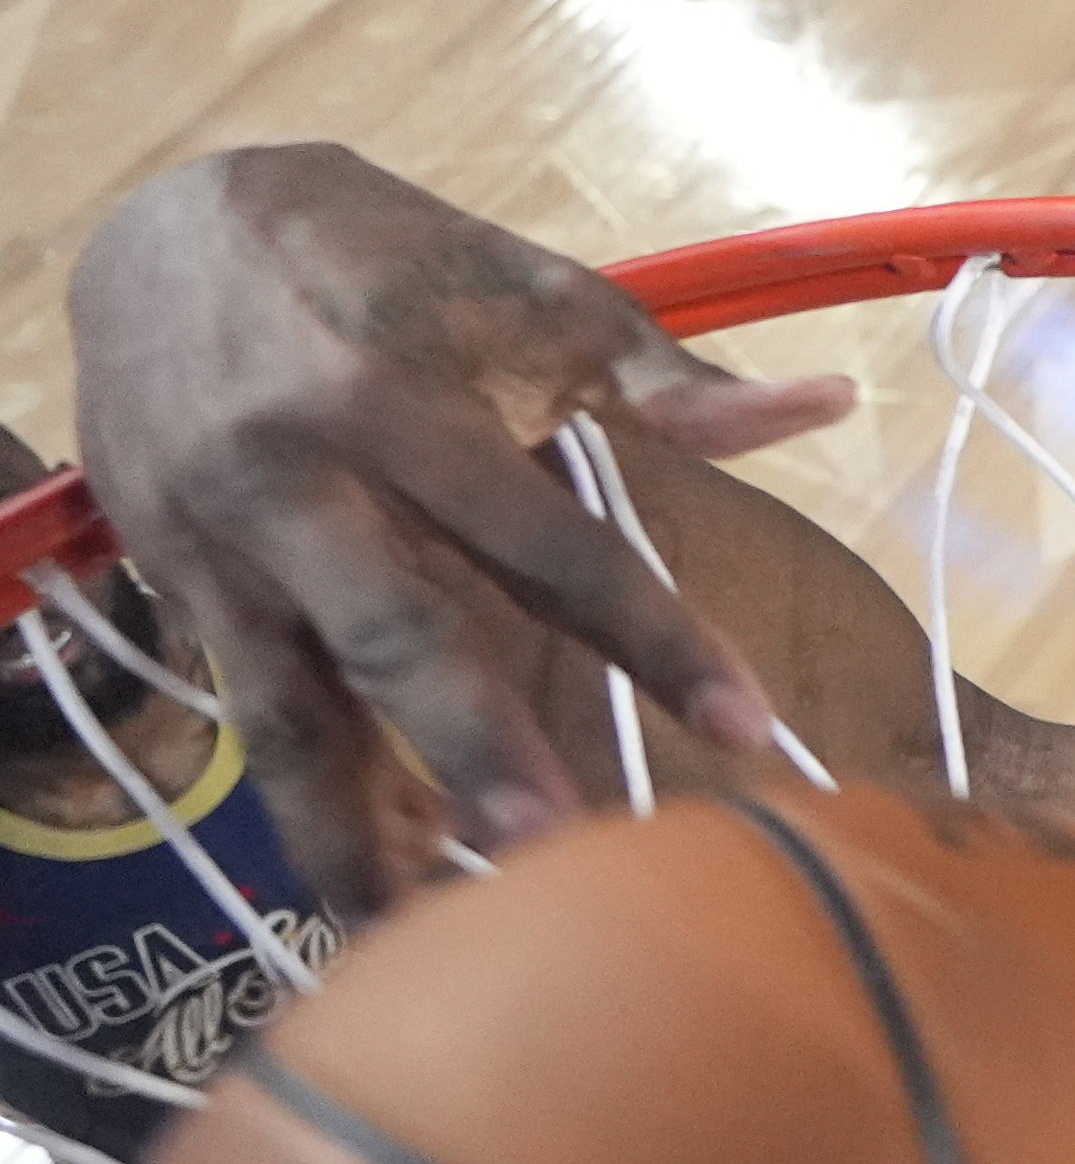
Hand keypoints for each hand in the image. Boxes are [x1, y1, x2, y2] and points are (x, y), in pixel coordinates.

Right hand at [64, 144, 851, 914]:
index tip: (743, 723)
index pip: (556, 543)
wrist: (160, 223)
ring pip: (293, 712)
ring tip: (421, 940)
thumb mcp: (526, 290)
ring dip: (354, 831)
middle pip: (401, 639)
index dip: (654, 636)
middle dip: (475, 753)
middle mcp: (304, 482)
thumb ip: (668, 376)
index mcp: (406, 405)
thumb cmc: (384, 262)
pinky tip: (372, 886)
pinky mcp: (178, 588)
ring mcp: (226, 546)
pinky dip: (311, 804)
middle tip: (552, 857)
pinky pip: (253, 718)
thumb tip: (825, 404)